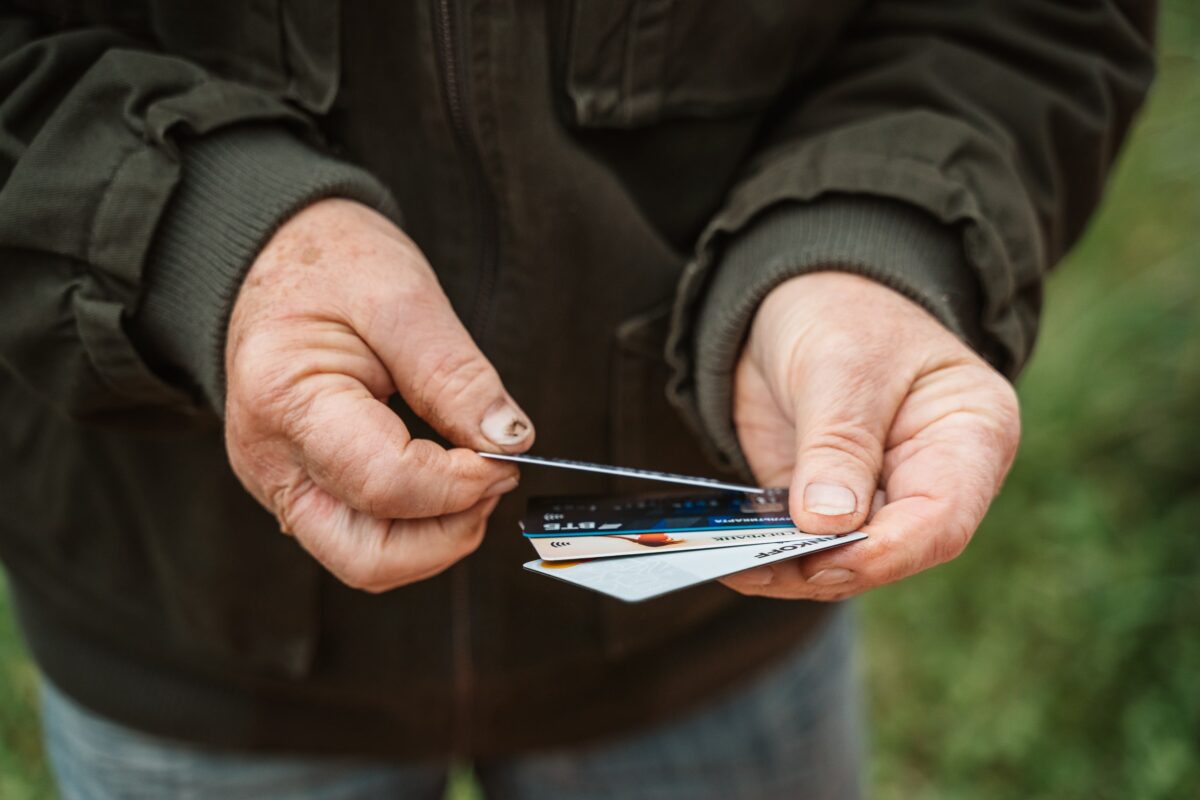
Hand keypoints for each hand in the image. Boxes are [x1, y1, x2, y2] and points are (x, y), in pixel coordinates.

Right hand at [223, 199, 533, 591]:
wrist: (276, 256)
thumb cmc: (330, 263)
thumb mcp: (402, 296)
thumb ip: (455, 374)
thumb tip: (509, 442)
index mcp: (285, 402)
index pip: (385, 484)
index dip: (461, 483)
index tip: (507, 455)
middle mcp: (271, 461)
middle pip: (367, 557)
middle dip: (448, 533)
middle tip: (494, 477)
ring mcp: (281, 484)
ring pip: (365, 561)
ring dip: (436, 537)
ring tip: (474, 477)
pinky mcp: (302, 490)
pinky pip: (362, 538)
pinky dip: (417, 525)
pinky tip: (446, 479)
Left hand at [720, 272, 1018, 599]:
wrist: (799, 300)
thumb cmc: (844, 312)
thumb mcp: (843, 363)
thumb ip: (838, 443)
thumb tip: (828, 523)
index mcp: (970, 437)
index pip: (942, 518)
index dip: (885, 550)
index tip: (825, 558)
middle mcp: (933, 480)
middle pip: (892, 550)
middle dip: (826, 566)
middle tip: (758, 565)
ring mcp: (880, 499)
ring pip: (844, 559)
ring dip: (788, 568)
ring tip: (730, 563)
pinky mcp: (828, 508)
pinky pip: (803, 545)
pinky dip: (768, 553)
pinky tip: (727, 555)